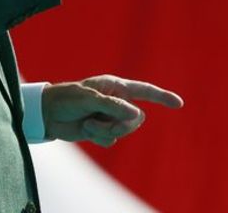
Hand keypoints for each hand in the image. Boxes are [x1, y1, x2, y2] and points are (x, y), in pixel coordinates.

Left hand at [41, 74, 183, 146]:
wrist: (48, 114)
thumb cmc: (67, 98)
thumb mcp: (89, 99)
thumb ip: (113, 106)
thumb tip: (138, 115)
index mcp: (115, 86)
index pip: (144, 90)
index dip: (162, 97)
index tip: (178, 103)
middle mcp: (116, 101)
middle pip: (135, 119)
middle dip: (120, 125)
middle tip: (98, 121)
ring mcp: (110, 116)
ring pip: (124, 131)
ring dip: (105, 131)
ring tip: (88, 124)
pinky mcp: (102, 130)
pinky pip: (111, 140)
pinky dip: (98, 137)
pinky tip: (85, 129)